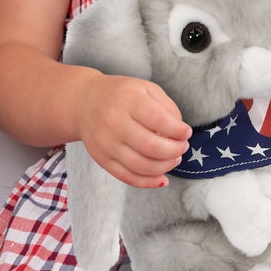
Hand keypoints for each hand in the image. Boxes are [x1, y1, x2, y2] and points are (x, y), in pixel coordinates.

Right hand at [78, 73, 191, 189]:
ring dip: (165, 166)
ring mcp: (106, 143)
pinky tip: (162, 178)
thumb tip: (180, 132)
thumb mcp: (144, 88)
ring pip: (141, 165)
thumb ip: (166, 106)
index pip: (159, 120)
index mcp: (128, 99)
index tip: (186, 132)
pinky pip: (128, 177)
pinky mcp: (102, 159)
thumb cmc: (120, 95)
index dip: (178, 130)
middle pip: (151, 146)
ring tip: (174, 158)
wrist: (84, 102)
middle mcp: (114, 121)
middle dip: (174, 150)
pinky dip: (149, 182)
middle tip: (183, 147)